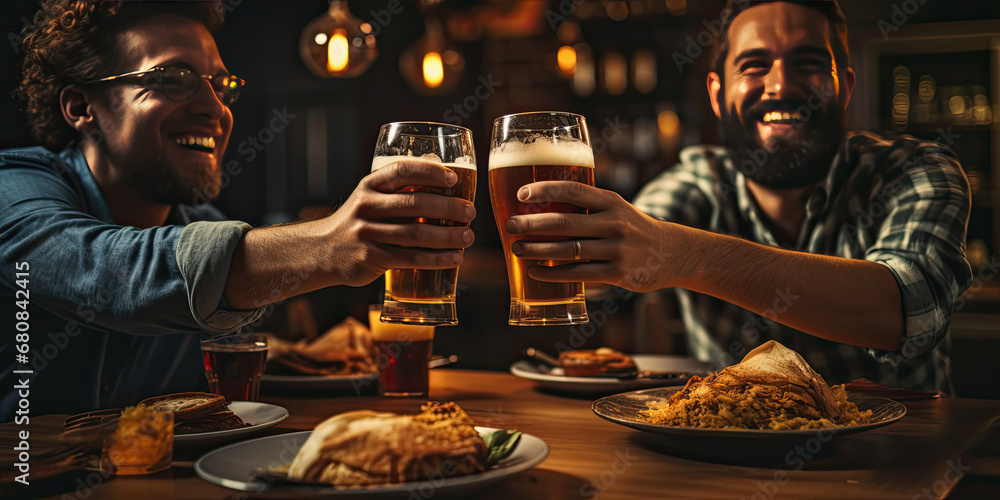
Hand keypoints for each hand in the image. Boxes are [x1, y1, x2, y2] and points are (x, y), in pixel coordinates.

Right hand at [320, 160, 475, 286]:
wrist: (322, 250)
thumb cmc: (359, 222)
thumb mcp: (369, 199)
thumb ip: (398, 193)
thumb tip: (450, 192)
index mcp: (369, 185)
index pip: (402, 171)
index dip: (430, 172)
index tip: (454, 180)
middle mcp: (366, 206)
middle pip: (414, 204)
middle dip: (448, 208)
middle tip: (470, 212)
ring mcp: (367, 233)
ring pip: (415, 235)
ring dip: (447, 236)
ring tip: (469, 237)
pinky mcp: (371, 258)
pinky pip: (410, 259)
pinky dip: (436, 259)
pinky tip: (455, 258)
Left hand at [504, 181, 674, 292]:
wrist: (672, 253)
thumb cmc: (633, 228)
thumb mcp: (617, 208)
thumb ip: (588, 207)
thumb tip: (540, 206)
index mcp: (611, 201)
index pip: (574, 190)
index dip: (546, 190)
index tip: (521, 193)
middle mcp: (615, 223)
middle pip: (566, 223)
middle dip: (533, 224)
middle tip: (510, 225)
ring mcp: (617, 249)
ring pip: (569, 250)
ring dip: (538, 250)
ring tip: (516, 249)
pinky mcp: (618, 274)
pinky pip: (579, 274)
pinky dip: (553, 274)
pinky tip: (534, 272)